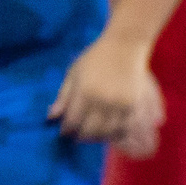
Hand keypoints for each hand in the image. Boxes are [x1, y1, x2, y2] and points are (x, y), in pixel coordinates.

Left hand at [51, 34, 162, 153]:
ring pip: (107, 132)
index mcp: (85, 92)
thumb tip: (51, 116)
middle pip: (90, 130)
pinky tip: (109, 132)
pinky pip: (124, 127)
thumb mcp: (73, 73)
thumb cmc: (95, 58)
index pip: (73, 120)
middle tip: (76, 135)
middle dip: (80, 136)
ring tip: (91, 135)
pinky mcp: (134, 106)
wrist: (125, 47)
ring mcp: (120, 105)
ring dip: (97, 137)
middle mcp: (103, 101)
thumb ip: (63, 96)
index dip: (66, 129)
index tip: (63, 131)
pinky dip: (116, 133)